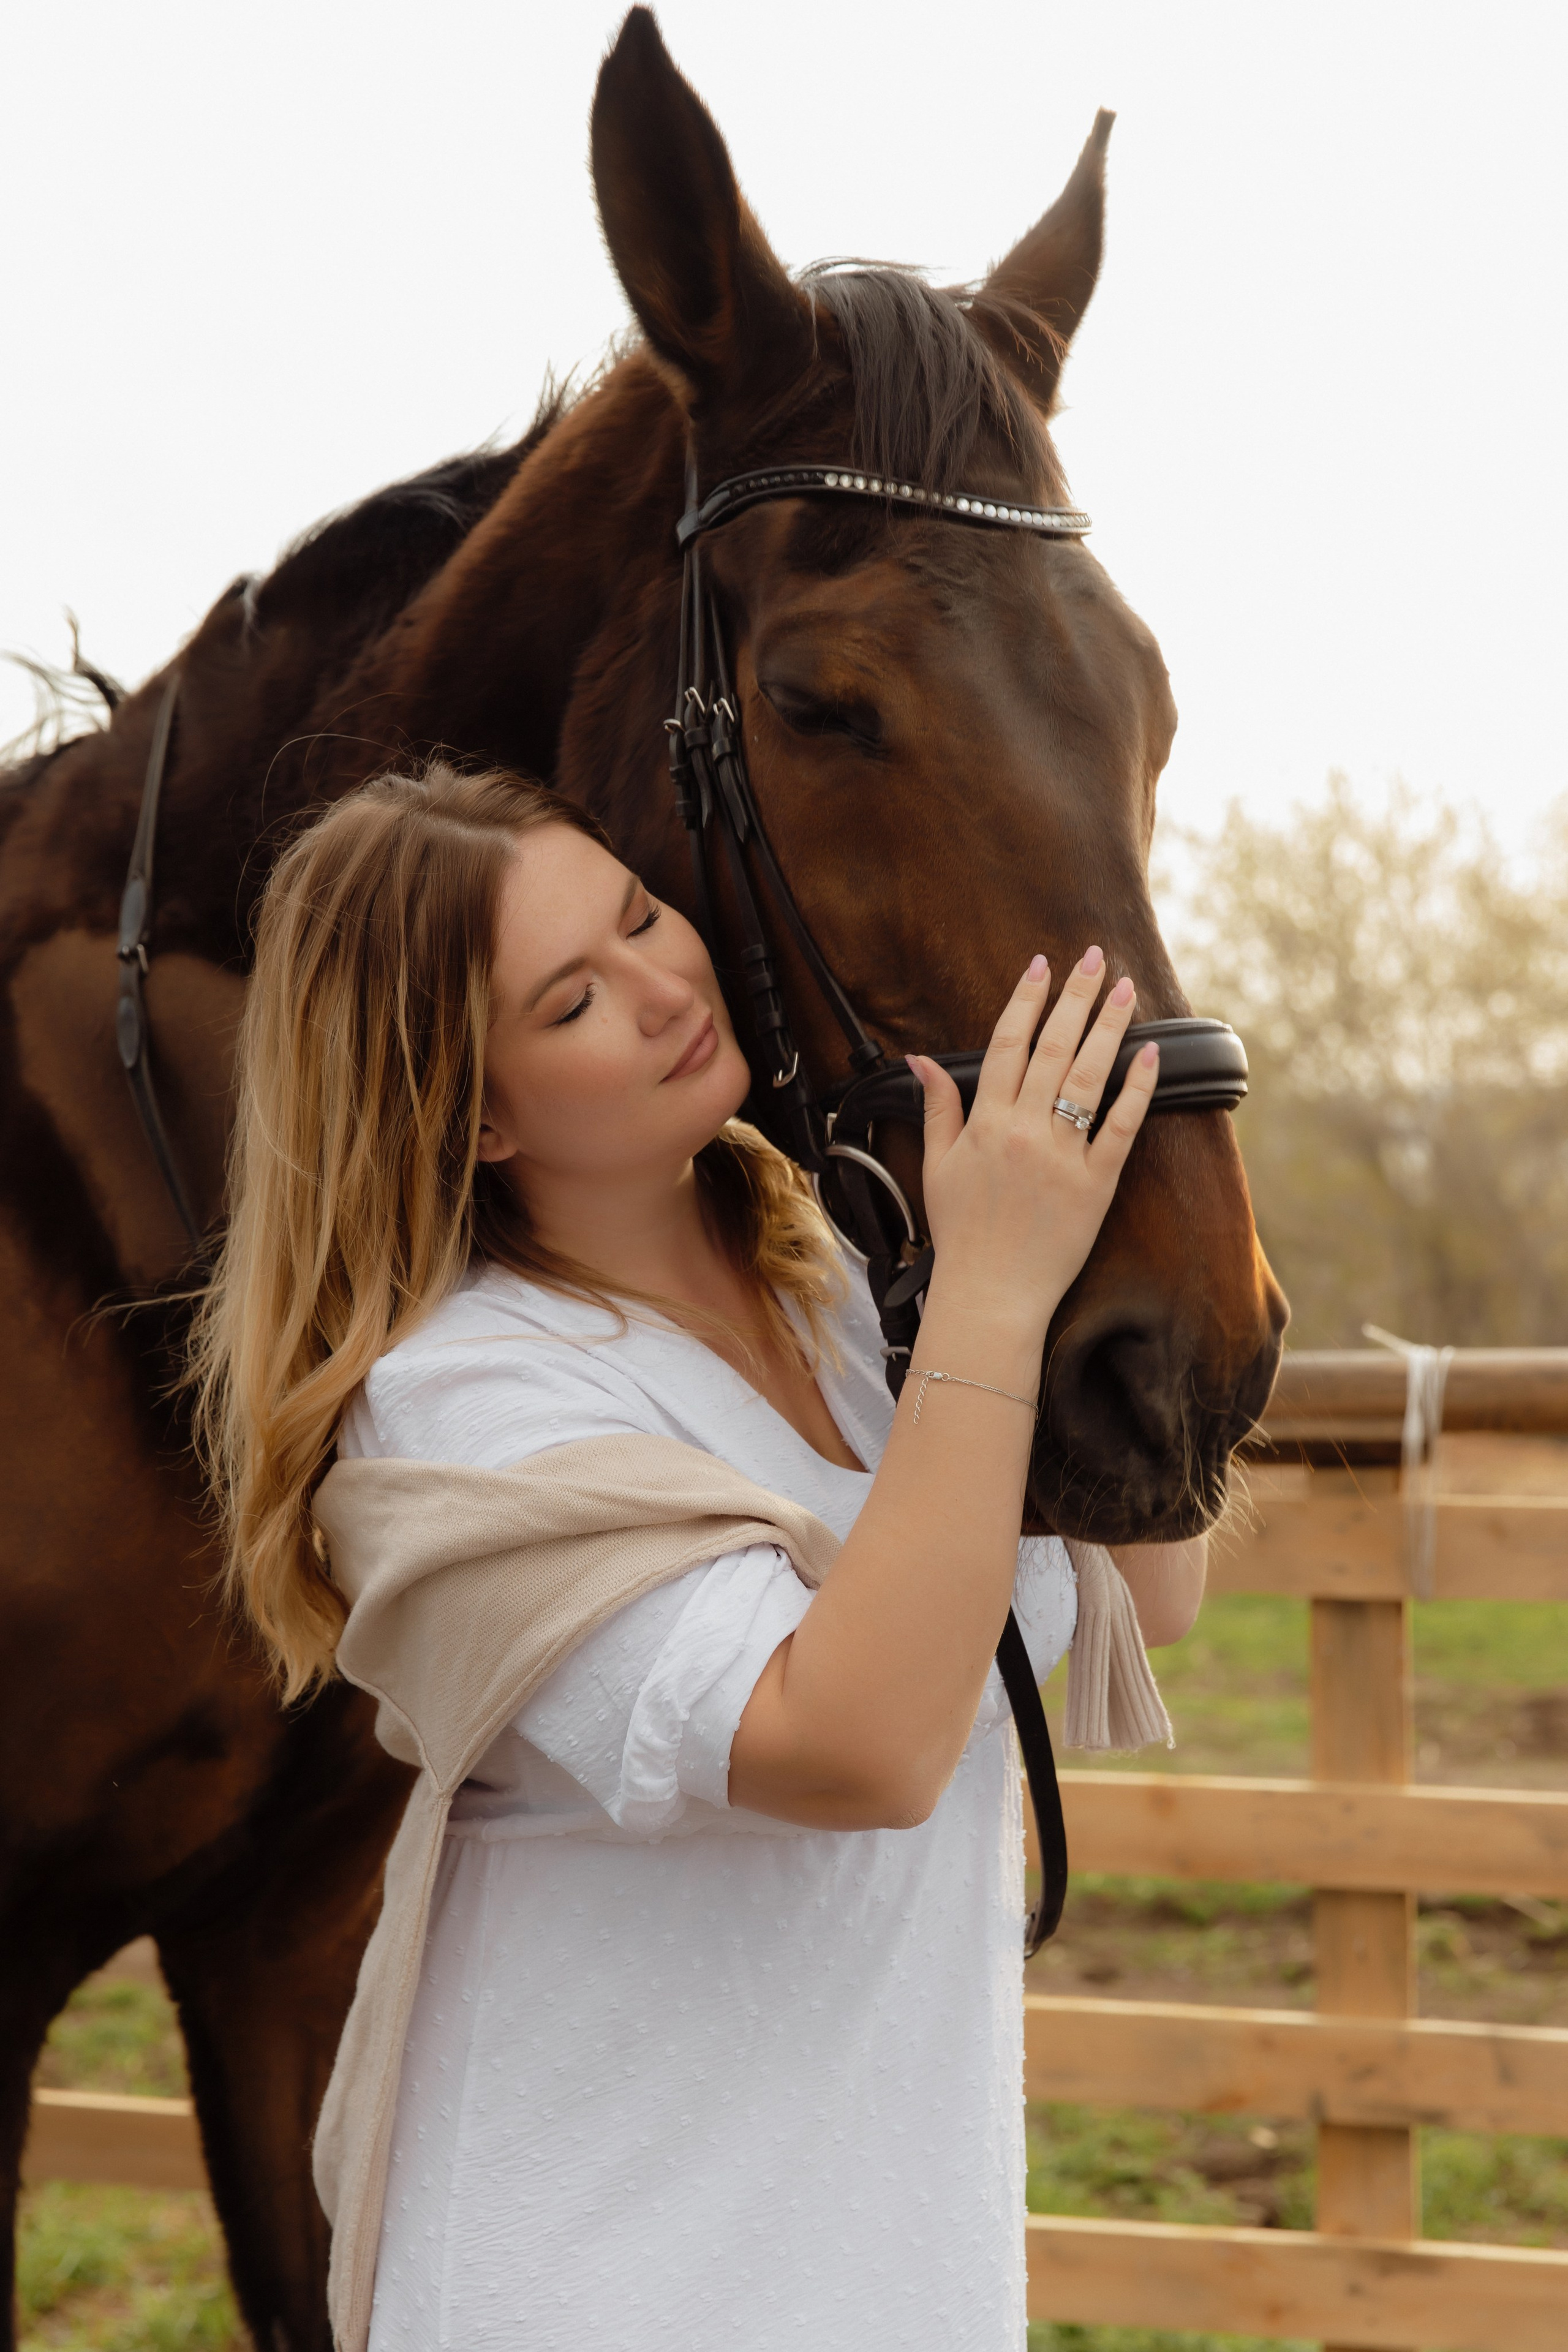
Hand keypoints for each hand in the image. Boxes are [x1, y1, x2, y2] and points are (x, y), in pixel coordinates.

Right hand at [910, 949, 1158, 1334]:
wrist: (990, 1295)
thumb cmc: (963, 1234)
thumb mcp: (937, 1166)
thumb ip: (936, 1108)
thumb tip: (920, 1061)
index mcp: (984, 1124)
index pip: (1006, 1045)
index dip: (1025, 1001)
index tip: (1041, 965)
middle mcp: (1023, 1132)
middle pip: (1053, 1048)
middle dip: (1074, 997)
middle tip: (1092, 957)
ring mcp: (1062, 1156)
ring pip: (1089, 1077)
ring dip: (1109, 1027)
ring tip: (1125, 988)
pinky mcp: (1096, 1184)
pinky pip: (1121, 1127)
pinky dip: (1138, 1088)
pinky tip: (1152, 1054)